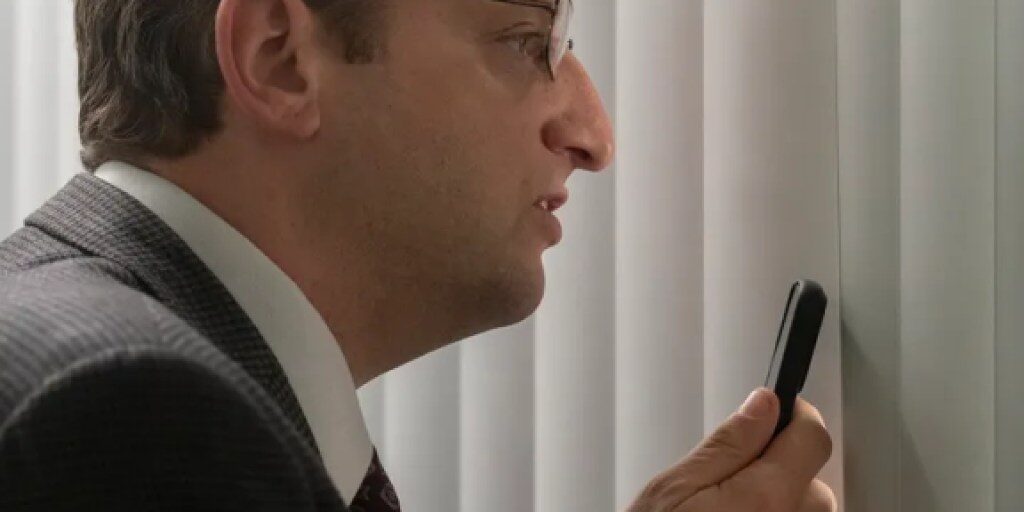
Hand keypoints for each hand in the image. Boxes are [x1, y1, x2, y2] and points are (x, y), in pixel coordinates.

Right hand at [626, 388, 834, 511]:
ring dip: (783, 508)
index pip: (813, 440)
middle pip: (816, 485)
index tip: (781, 412)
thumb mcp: (674, 488)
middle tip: (735, 480)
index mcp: (764, 500)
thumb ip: (727, 444)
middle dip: (783, 472)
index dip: (796, 418)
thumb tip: (763, 405)